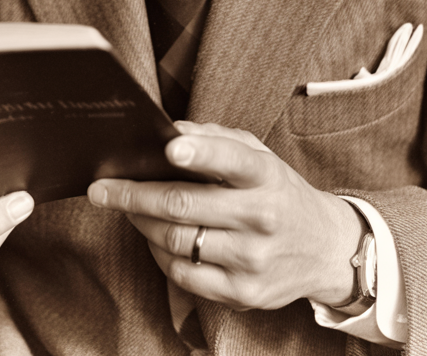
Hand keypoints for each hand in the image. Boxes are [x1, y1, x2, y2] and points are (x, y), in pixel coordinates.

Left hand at [87, 121, 362, 311]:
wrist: (324, 248)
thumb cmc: (278, 192)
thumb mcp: (259, 156)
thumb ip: (217, 140)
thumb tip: (172, 132)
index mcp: (266, 176)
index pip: (232, 160)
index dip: (199, 154)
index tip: (168, 148)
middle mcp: (262, 217)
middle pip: (184, 206)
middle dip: (134, 195)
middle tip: (102, 188)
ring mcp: (253, 260)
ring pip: (177, 242)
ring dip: (141, 223)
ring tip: (125, 209)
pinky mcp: (244, 294)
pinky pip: (184, 275)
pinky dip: (159, 255)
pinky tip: (153, 238)